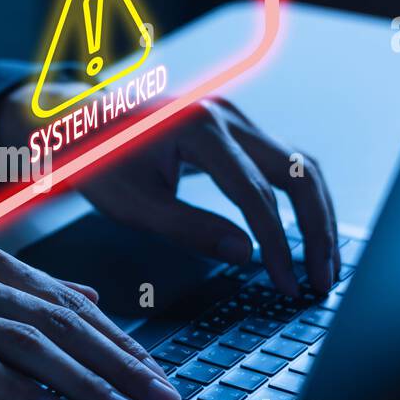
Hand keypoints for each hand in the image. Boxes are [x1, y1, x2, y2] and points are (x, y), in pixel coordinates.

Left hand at [0, 83, 339, 295]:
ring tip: (324, 264)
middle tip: (323, 280)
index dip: (278, 244)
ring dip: (317, 214)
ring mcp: (234, 118)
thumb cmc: (95, 160)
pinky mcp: (233, 130)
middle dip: (318, 229)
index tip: (287, 284)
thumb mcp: (133, 203)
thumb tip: (245, 254)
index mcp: (200, 128)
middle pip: (299, 172)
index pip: (257, 194)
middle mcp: (227, 115)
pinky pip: (281, 163)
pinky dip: (299, 199)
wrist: (75, 120)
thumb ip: (189, 228)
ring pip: (299, 165)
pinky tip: (304, 235)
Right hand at [0, 235, 181, 399]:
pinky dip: (16, 388)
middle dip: (121, 364)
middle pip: (63, 323)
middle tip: (163, 398)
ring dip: (85, 382)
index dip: (118, 339)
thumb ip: (18, 284)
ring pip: (32, 344)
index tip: (154, 370)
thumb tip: (84, 294)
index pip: (69, 302)